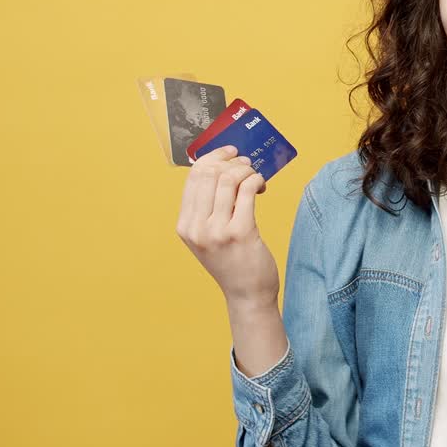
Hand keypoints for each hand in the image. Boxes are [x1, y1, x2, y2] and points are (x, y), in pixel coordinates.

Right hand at [175, 144, 277, 307]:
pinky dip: (256, 180)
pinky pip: (247, 190)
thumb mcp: (207, 237)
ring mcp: (217, 231)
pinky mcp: (240, 232)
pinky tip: (261, 186)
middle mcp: (196, 227)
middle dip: (231, 161)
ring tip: (255, 177)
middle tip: (246, 164)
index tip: (229, 153)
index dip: (213, 158)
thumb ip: (206, 208)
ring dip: (246, 170)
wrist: (246, 294)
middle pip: (209, 173)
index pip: (193, 178)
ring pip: (229, 178)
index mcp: (184, 225)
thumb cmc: (232, 262)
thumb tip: (220, 168)